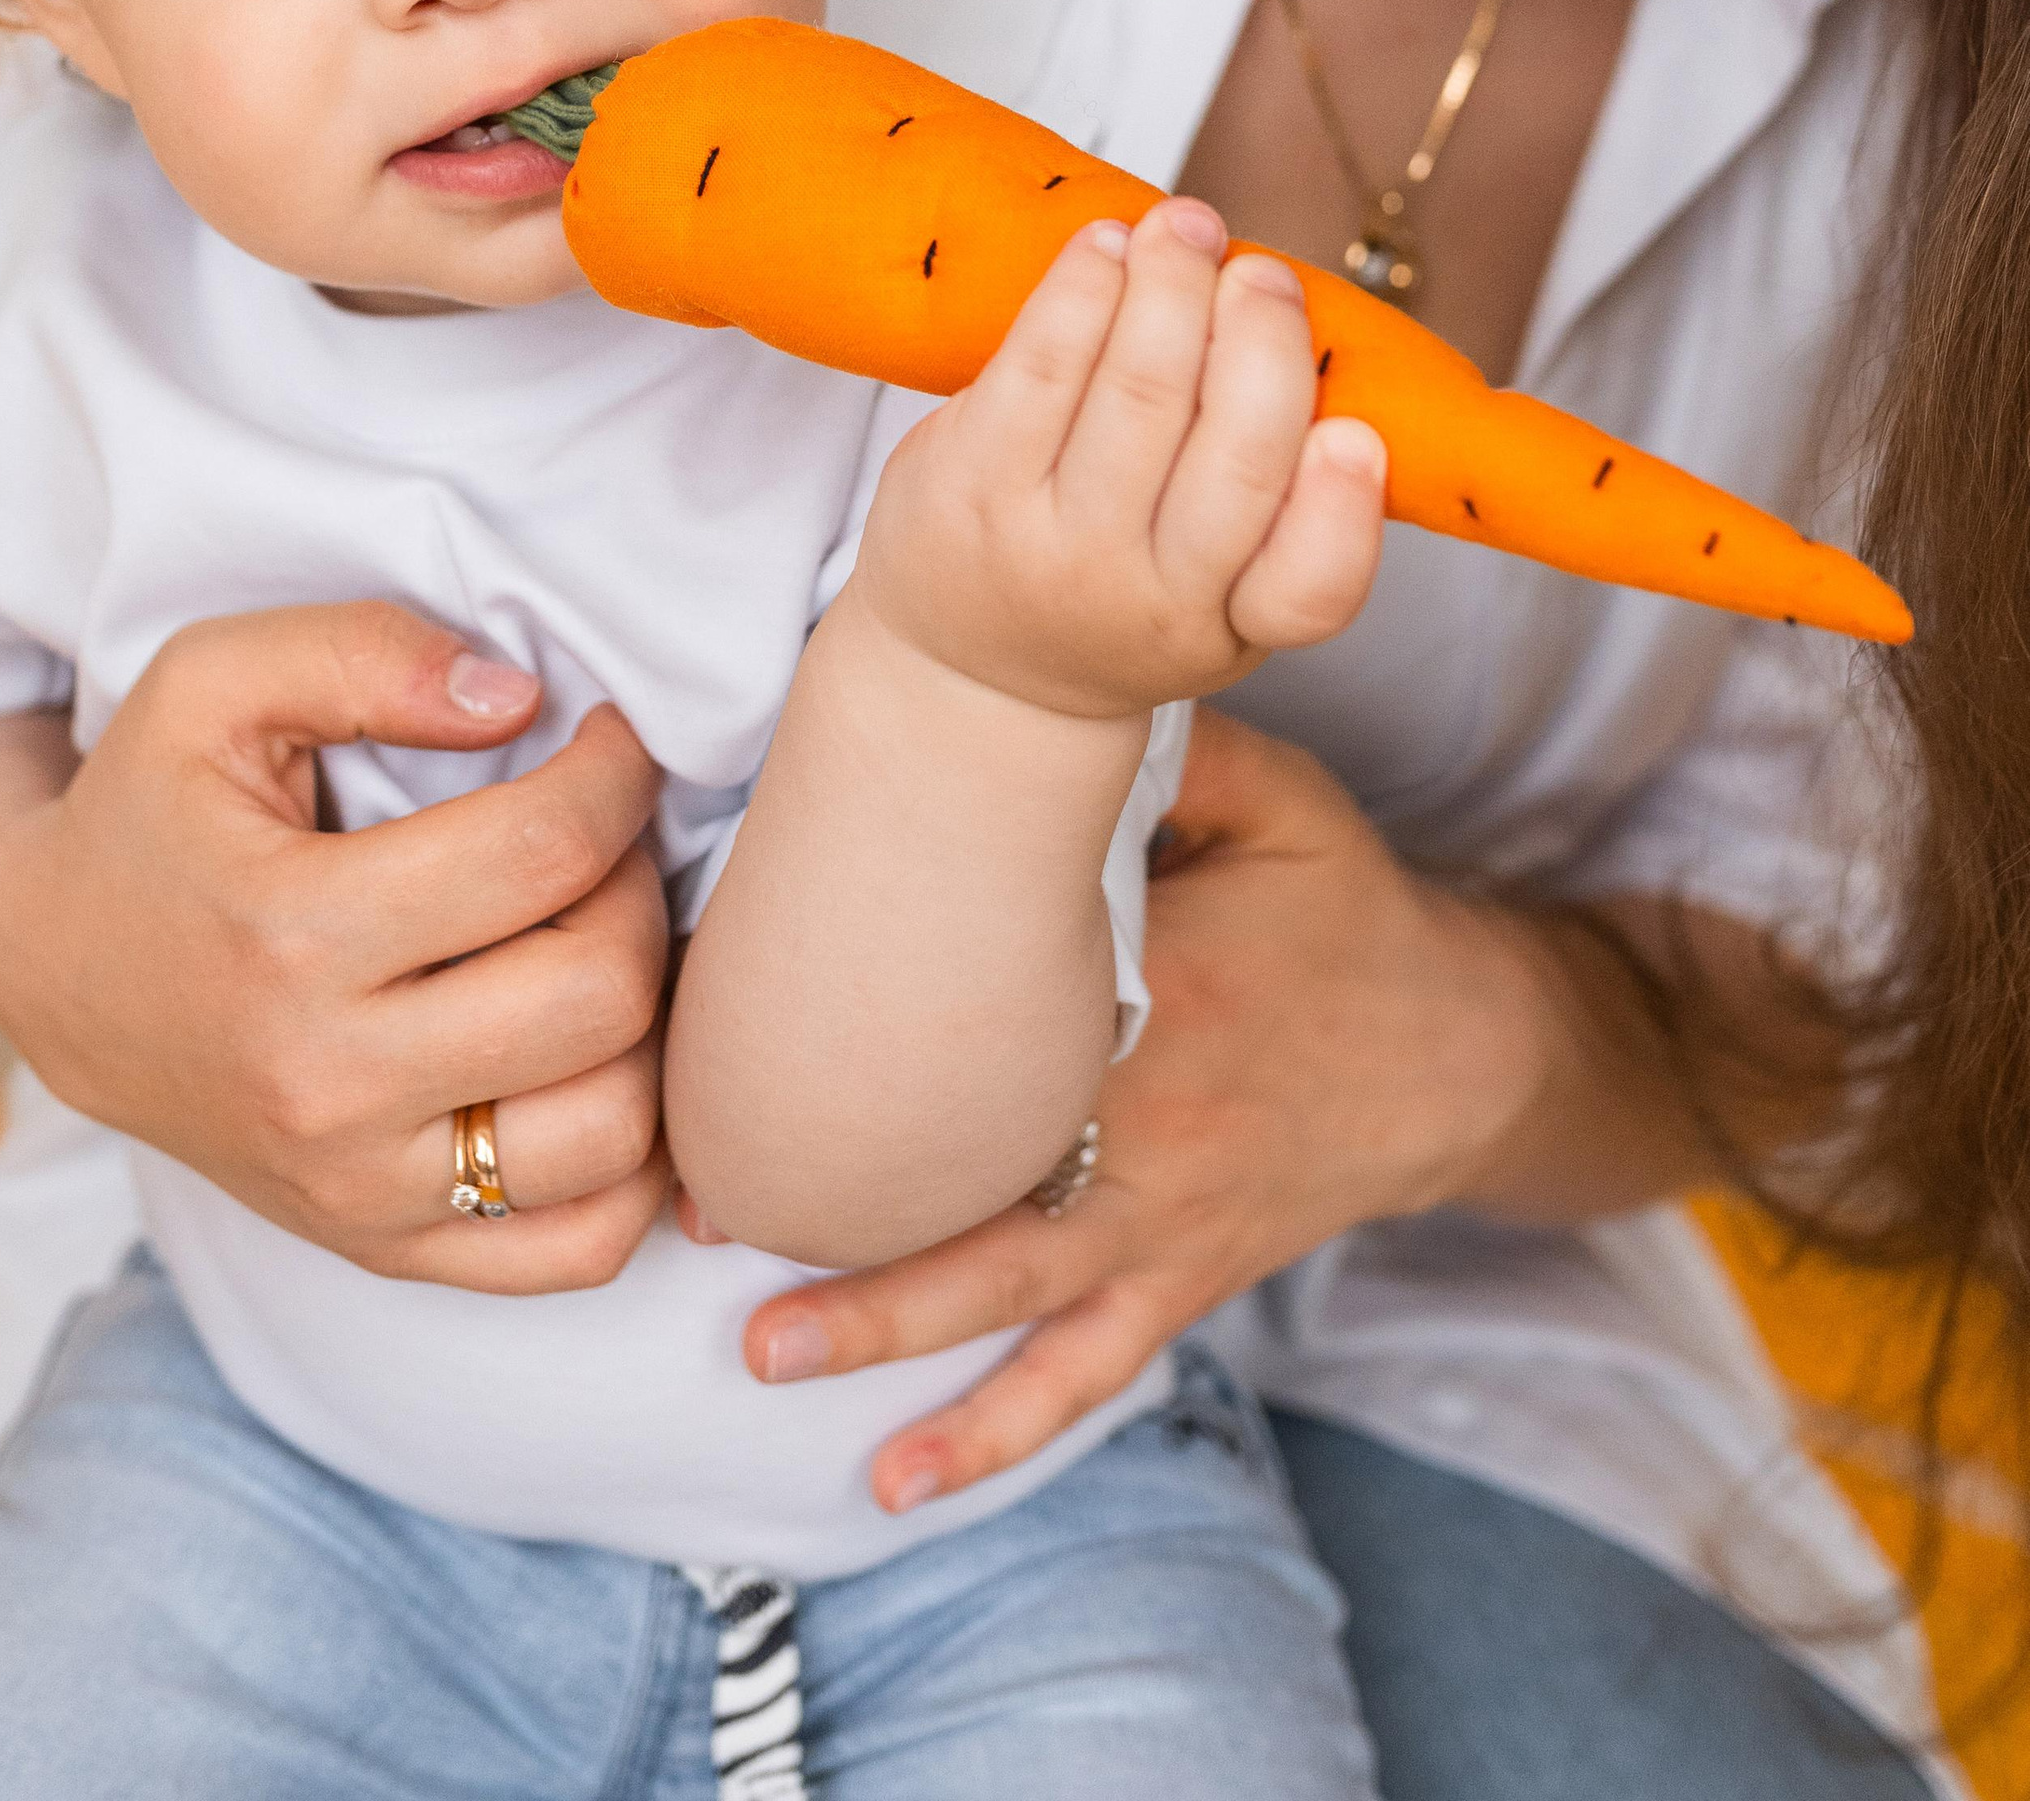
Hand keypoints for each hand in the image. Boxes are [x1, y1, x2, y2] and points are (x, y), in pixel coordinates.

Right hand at [0, 602, 674, 1289]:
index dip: (614, 776)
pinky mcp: (385, 1249)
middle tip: (605, 839)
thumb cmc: (152, 810)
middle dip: (638, 889)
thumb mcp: (212, 684)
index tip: (607, 741)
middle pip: (599, 995)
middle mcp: (330, 1088)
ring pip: (615, 1132)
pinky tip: (599, 1065)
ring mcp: (360, 1191)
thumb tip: (519, 696)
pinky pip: (581, 1248)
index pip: (544, 854)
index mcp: (292, 936)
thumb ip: (363, 652)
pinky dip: (633, 1166)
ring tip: (598, 942)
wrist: (56, 975)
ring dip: (647, 1024)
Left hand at [725, 706, 1562, 1510]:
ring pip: (1008, 1285)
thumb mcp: (1272, 798)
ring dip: (883, 1324)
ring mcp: (1163, 1212)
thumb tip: (1038, 685)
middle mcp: (1151, 1112)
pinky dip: (993, 1433)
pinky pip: (1082, 1373)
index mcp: (1161, 979)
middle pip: (978, 1162)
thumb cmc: (1344, 908)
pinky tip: (895, 1479)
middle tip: (700, 1205)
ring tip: (761, 1350)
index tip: (748, 1009)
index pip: (995, 989)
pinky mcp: (1180, 1276)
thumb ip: (1162, 748)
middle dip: (835, 1194)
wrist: (1466, 1046)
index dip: (872, 996)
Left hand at [848, 200, 1386, 719]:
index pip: (1311, 589)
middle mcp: (1146, 594)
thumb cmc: (1116, 599)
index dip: (1343, 511)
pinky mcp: (972, 483)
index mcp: (1233, 621)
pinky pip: (1039, 365)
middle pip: (1233, 460)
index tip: (1355, 433)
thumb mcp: (1217, 600)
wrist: (969, 668)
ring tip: (1187, 227)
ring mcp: (1053, 543)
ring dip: (1171, 286)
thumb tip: (1304, 331)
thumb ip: (1279, 503)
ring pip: (1137, 392)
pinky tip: (1107, 246)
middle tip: (1263, 272)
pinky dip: (1084, 289)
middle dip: (1261, 340)